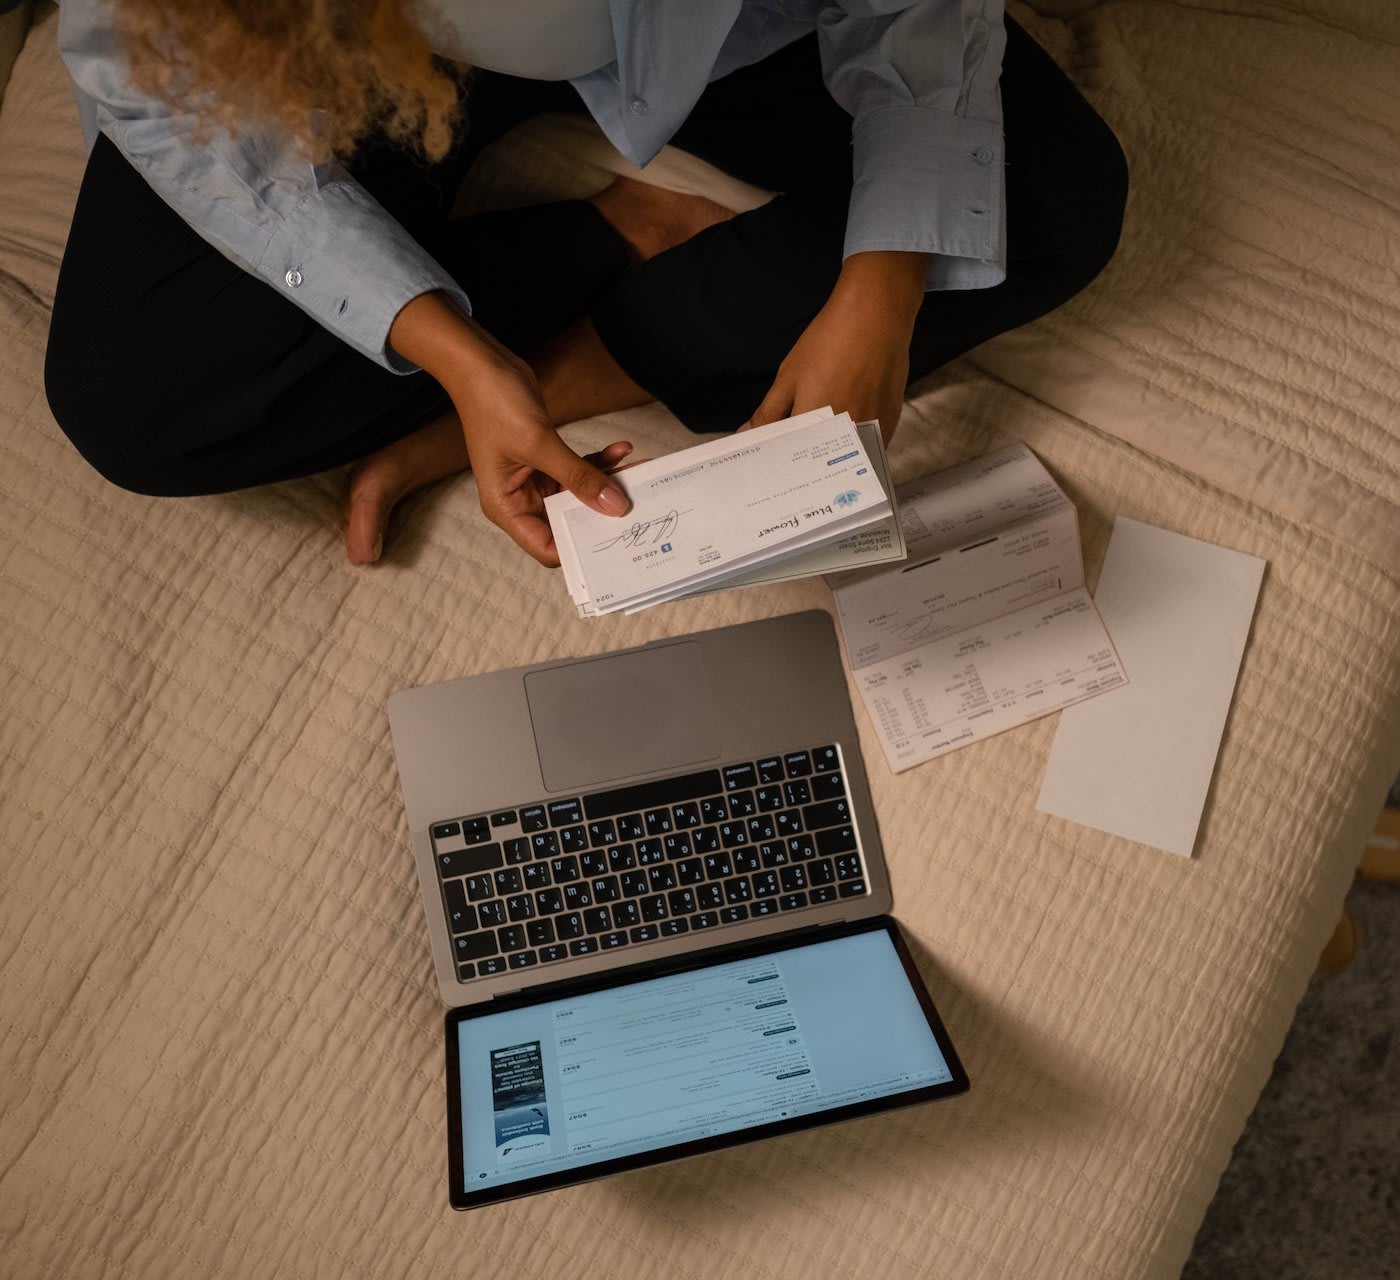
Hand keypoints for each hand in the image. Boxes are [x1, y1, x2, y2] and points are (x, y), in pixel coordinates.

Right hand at [390, 293, 631, 566]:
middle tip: (635, 508)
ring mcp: (534, 480)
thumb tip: (614, 505)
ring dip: (606, 484)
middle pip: (567, 523)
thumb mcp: (539, 443)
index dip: (578, 549)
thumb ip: (578, 476)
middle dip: (600, 515)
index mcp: (506, 508)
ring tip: (637, 474)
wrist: (483, 363)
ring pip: (578, 495)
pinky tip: (621, 450)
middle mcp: (519, 500)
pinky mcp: (546, 461)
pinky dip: (600, 462)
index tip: (614, 539)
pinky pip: (579, 470)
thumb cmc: (493, 403)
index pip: (547, 547)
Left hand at [744, 251, 927, 443]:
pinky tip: (846, 426)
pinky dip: (854, 443)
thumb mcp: (789, 377)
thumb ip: (768, 413)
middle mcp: (845, 436)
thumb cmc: (829, 341)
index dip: (779, 461)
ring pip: (845, 458)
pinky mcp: (889, 425)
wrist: (876, 315)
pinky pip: (867, 446)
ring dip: (831, 454)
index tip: (770, 461)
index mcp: (814, 425)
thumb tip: (746, 435)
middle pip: (820, 462)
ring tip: (822, 436)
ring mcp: (872, 432)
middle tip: (794, 448)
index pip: (790, 460)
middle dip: (803, 459)